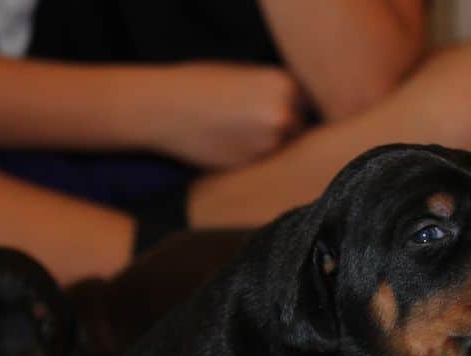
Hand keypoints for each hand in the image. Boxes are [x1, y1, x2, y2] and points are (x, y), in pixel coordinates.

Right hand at [149, 63, 306, 169]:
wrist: (164, 108)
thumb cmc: (200, 84)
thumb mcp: (245, 73)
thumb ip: (275, 90)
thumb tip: (299, 109)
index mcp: (286, 85)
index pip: (307, 106)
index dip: (292, 111)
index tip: (274, 115)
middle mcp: (283, 115)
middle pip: (300, 131)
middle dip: (284, 132)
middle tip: (254, 129)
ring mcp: (268, 144)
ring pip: (282, 152)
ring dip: (267, 149)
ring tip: (237, 136)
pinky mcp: (251, 166)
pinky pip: (261, 166)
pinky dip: (250, 160)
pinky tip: (227, 146)